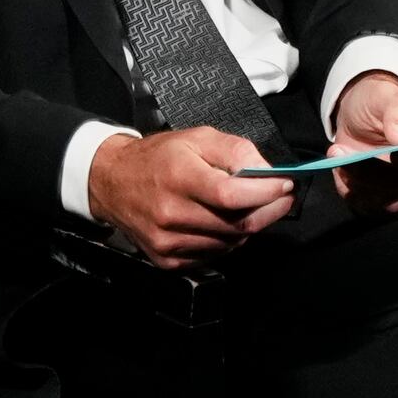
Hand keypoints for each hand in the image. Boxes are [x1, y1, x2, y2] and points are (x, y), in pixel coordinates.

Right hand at [87, 124, 292, 264]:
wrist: (112, 182)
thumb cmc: (158, 157)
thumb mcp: (197, 138)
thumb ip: (236, 150)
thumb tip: (267, 171)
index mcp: (179, 178)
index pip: (232, 194)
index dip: (266, 193)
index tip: (285, 185)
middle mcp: (171, 214)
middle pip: (236, 224)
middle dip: (268, 211)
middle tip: (281, 199)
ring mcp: (167, 241)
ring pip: (230, 242)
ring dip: (248, 226)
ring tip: (246, 207)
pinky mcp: (167, 260)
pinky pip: (214, 255)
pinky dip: (227, 240)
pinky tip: (222, 222)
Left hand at [329, 68, 397, 213]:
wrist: (358, 118)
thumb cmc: (380, 103)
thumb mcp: (387, 96)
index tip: (394, 151)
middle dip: (375, 170)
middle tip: (342, 149)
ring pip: (390, 203)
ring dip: (359, 180)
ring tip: (339, 153)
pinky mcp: (386, 205)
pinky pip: (369, 209)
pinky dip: (351, 189)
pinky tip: (343, 168)